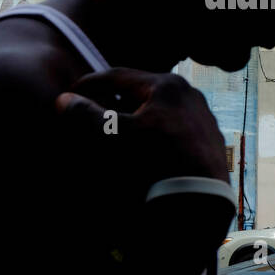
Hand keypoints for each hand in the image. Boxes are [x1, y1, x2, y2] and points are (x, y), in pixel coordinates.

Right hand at [55, 68, 228, 196]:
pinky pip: (175, 126)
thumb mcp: (114, 137)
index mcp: (165, 85)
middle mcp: (188, 92)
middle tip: (92, 111)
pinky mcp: (210, 137)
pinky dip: (155, 131)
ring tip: (118, 131)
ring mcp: (202, 115)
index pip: (117, 76)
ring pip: (159, 108)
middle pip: (139, 91)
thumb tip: (64, 99)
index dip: (89, 84)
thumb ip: (87, 115)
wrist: (200, 198)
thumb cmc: (155, 161)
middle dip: (113, 100)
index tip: (71, 93)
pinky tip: (146, 147)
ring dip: (136, 116)